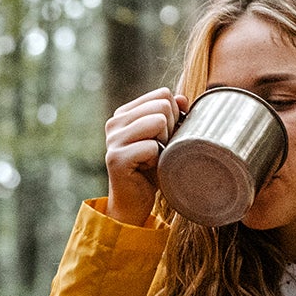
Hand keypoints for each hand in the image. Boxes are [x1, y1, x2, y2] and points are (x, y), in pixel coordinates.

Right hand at [104, 88, 186, 226]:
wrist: (134, 202)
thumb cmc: (151, 169)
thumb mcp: (165, 138)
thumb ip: (172, 115)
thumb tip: (183, 98)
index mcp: (124, 113)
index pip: (163, 94)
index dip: (174, 115)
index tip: (165, 137)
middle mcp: (115, 122)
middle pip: (162, 105)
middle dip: (171, 129)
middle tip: (160, 150)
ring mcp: (113, 139)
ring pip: (158, 122)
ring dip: (164, 144)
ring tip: (153, 158)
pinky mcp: (116, 158)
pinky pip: (152, 147)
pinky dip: (157, 160)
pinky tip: (146, 169)